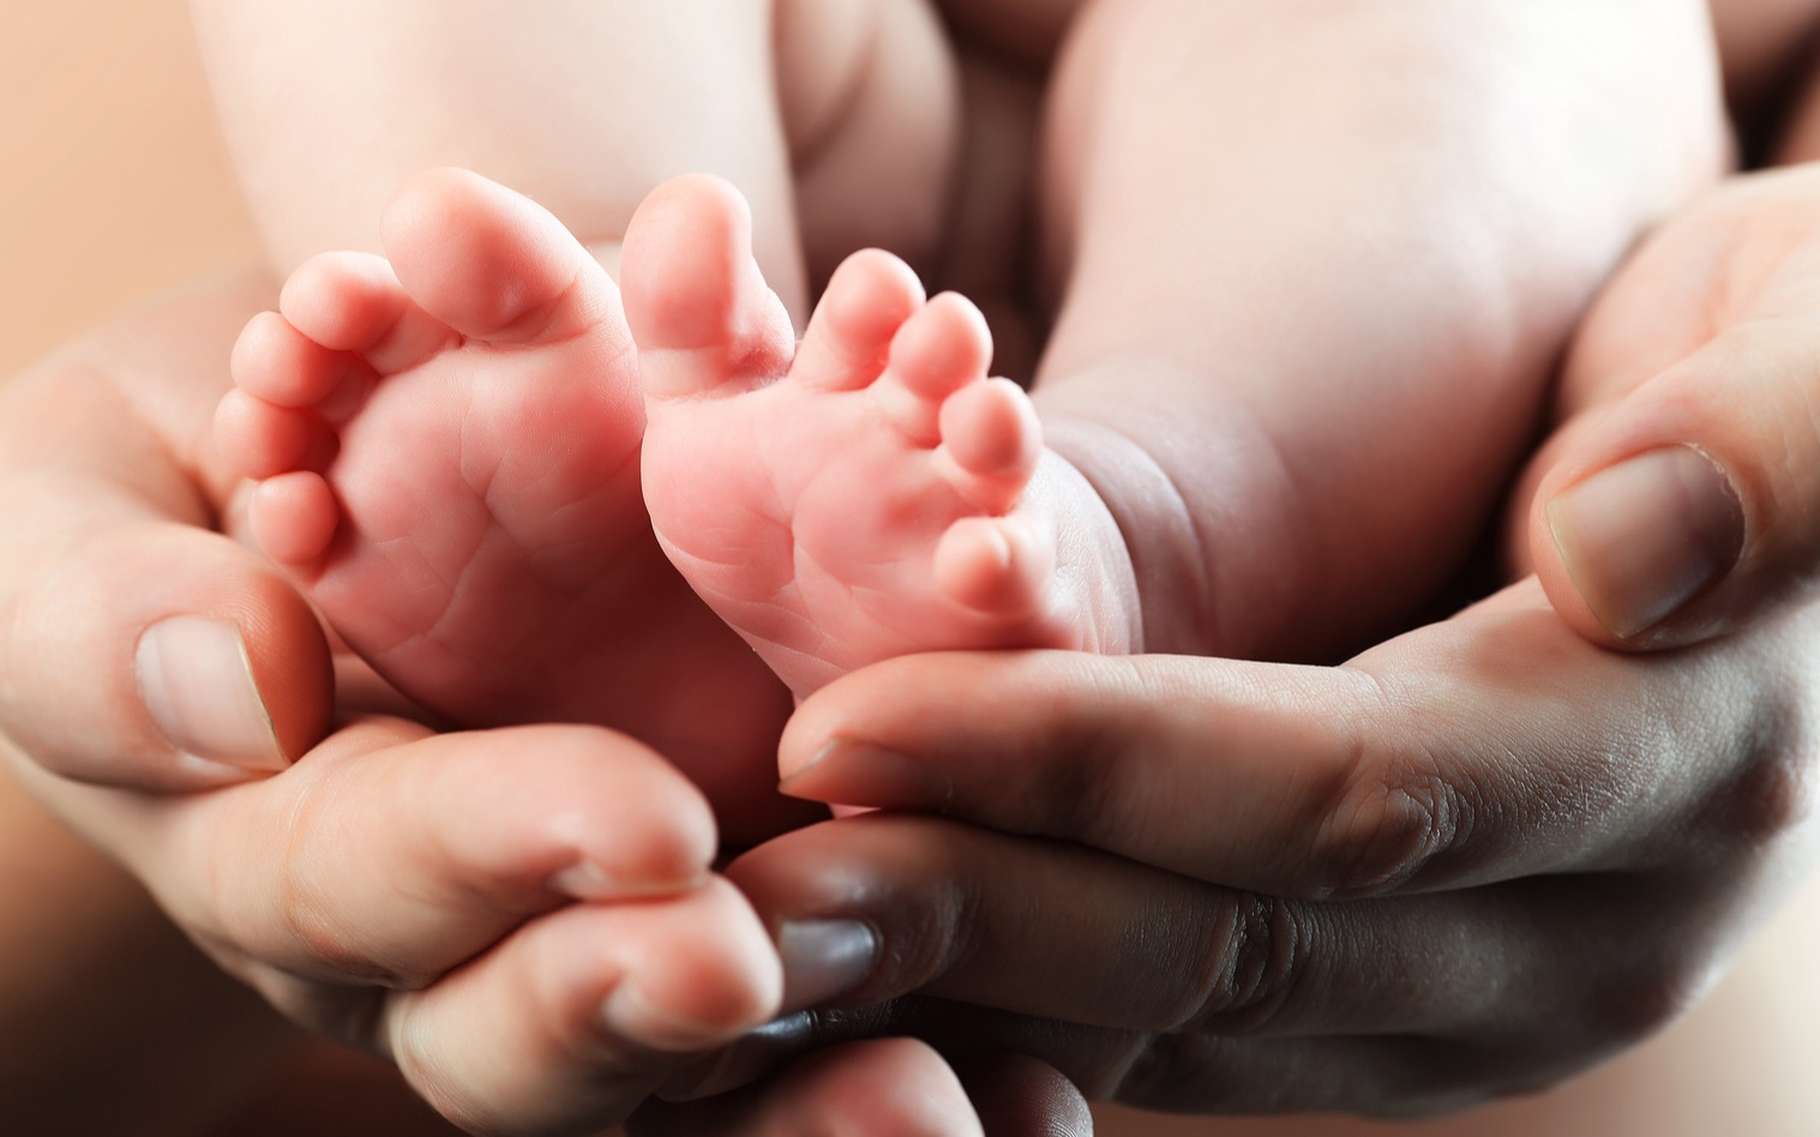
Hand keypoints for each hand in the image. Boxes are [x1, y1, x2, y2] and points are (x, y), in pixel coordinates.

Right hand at [0, 275, 1054, 1135]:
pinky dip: (903, 1043)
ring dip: (810, 1092)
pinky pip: (807, 1000)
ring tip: (948, 1106)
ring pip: (681, 1063)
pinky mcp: (725, 876)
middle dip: (639, 1009)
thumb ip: (116, 617)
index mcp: (292, 844)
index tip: (649, 827)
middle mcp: (454, 926)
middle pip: (528, 1025)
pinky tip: (1035, 1094)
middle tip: (757, 976)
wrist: (347, 437)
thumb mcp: (85, 509)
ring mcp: (593, 918)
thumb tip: (237, 700)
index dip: (500, 860)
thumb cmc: (191, 476)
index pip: (372, 881)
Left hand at [646, 170, 1819, 1121]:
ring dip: (960, 982)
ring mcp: (1460, 989)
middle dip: (972, 915)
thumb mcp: (1814, 340)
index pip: (1336, 794)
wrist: (1735, 493)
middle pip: (1229, 947)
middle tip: (738, 896)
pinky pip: (1176, 1018)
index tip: (846, 720)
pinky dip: (1014, 994)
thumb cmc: (1751, 375)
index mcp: (1661, 769)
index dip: (1084, 768)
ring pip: (1184, 1019)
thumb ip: (1763, 443)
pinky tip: (865, 951)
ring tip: (750, 939)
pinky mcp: (1371, 992)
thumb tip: (1618, 555)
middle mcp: (1565, 931)